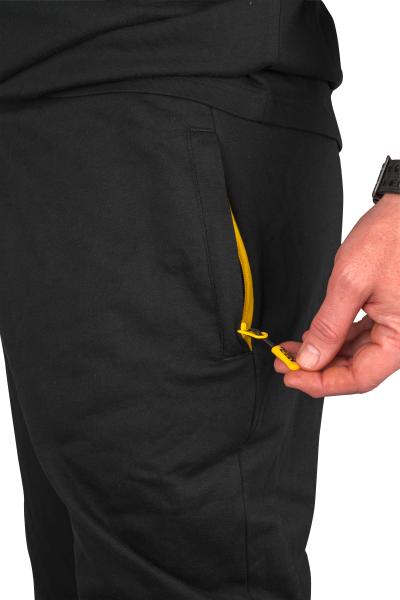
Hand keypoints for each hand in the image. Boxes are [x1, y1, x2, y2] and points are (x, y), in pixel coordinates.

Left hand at [274, 194, 399, 396]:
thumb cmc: (391, 237)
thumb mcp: (350, 283)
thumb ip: (329, 327)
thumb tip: (311, 360)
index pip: (359, 378)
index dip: (322, 383)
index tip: (291, 376)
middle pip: (358, 369)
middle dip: (319, 369)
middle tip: (286, 365)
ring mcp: (396, 326)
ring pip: (357, 354)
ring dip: (325, 354)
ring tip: (293, 351)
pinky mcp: (389, 314)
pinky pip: (361, 336)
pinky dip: (336, 338)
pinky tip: (314, 336)